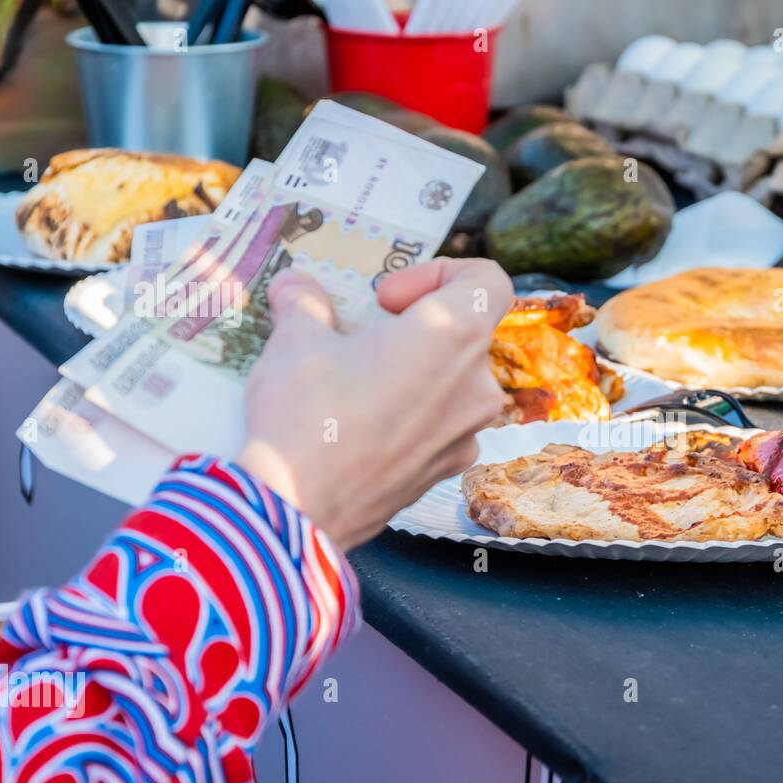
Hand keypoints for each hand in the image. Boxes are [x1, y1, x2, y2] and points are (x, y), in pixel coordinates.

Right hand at [236, 258, 511, 550]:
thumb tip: (297, 286)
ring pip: (451, 382)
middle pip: (463, 334)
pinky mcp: (449, 469)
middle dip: (413, 328)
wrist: (298, 508)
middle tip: (358, 338)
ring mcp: (468, 433)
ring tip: (354, 384)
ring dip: (412, 373)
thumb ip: (305, 303)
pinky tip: (361, 427)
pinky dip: (410, 415)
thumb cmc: (306, 414)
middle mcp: (478, 385)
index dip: (439, 273)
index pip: (488, 280)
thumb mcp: (295, 340)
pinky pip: (439, 425)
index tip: (387, 298)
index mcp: (455, 336)